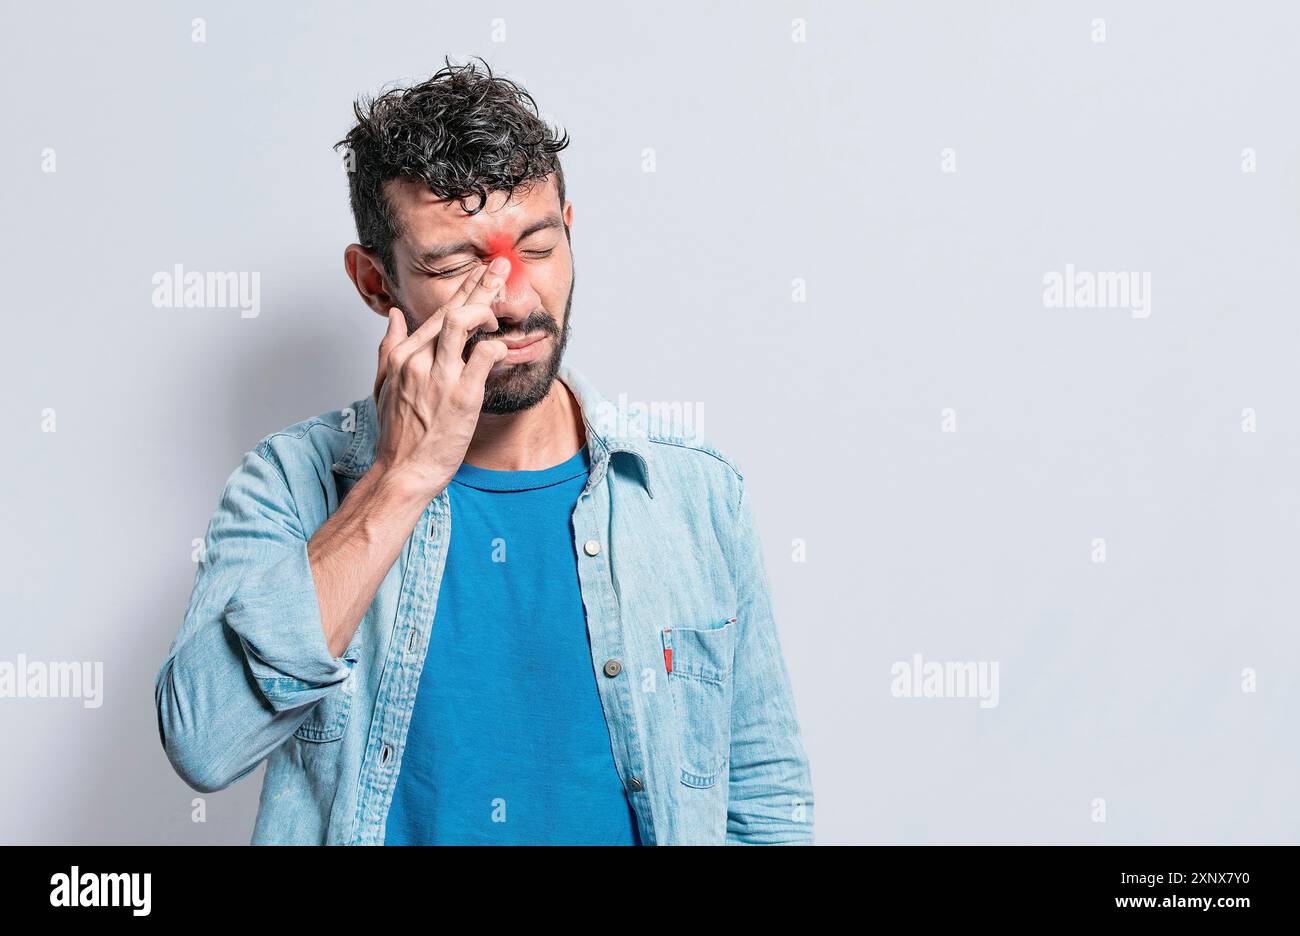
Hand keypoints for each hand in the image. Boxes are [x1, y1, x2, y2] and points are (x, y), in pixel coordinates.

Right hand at [370, 256, 510, 497]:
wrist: (404, 471)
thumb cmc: (398, 434)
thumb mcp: (383, 386)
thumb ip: (389, 348)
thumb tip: (395, 316)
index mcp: (403, 356)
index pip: (437, 313)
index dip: (462, 290)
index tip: (480, 275)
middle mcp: (419, 360)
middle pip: (453, 310)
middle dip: (480, 284)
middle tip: (500, 268)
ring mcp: (440, 377)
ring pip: (464, 322)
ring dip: (487, 309)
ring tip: (500, 314)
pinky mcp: (462, 396)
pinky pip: (484, 355)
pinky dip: (497, 346)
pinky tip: (502, 348)